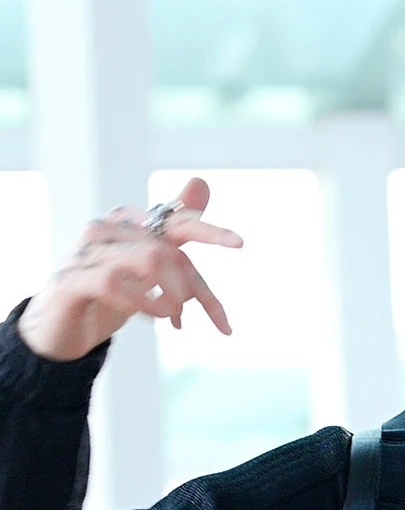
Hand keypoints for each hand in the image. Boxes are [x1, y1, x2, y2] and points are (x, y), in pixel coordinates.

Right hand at [17, 176, 242, 361]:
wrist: (58, 328)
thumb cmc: (107, 296)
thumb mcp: (148, 266)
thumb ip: (175, 233)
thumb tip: (202, 182)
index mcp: (128, 221)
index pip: (177, 222)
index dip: (210, 231)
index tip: (240, 243)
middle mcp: (106, 228)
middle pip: (171, 251)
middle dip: (199, 291)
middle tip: (216, 322)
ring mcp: (86, 252)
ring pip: (151, 260)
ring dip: (175, 297)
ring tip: (177, 320)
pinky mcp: (72, 279)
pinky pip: (115, 283)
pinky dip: (146, 303)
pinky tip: (158, 318)